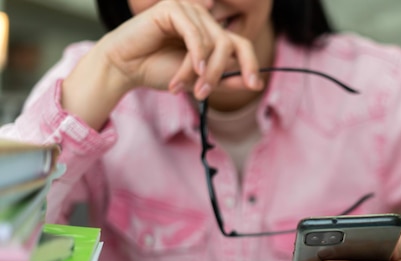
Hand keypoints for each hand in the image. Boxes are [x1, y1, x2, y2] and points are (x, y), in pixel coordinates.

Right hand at [62, 0, 262, 128]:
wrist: (126, 68)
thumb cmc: (159, 70)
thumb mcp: (200, 81)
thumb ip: (225, 80)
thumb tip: (255, 83)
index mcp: (211, 33)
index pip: (242, 44)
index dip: (252, 64)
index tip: (256, 86)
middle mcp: (203, 18)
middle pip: (229, 45)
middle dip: (219, 73)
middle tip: (203, 93)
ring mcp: (189, 10)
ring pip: (213, 43)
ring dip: (200, 70)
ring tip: (183, 85)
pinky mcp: (173, 8)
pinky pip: (195, 35)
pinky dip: (194, 56)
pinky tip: (188, 71)